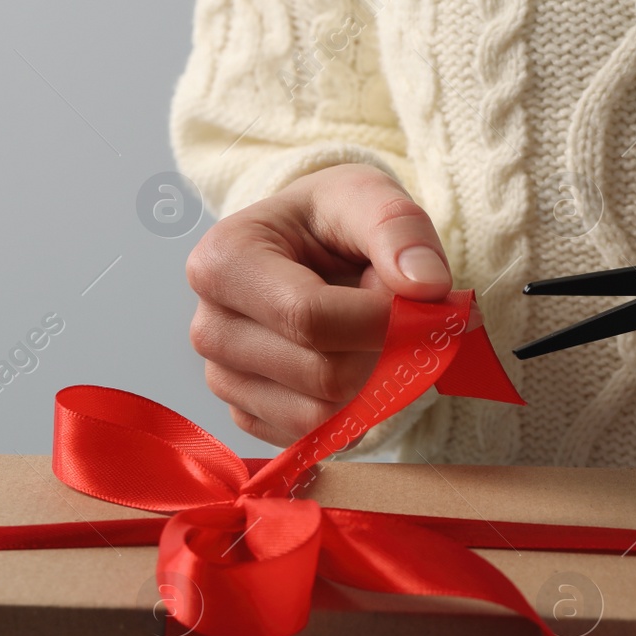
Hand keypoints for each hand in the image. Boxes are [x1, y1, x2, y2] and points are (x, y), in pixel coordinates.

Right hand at [187, 163, 451, 445]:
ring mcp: (222, 379)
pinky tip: (348, 363)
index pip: (308, 317)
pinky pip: (312, 438)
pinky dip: (348, 410)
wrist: (308, 249)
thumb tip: (426, 285)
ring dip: (367, 383)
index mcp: (222, 261)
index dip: (378, 320)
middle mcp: (209, 327)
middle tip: (391, 314)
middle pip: (320, 374)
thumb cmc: (331, 223)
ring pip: (319, 415)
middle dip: (377, 351)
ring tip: (364, 334)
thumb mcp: (369, 196)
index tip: (416, 302)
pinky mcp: (245, 415)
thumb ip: (401, 230)